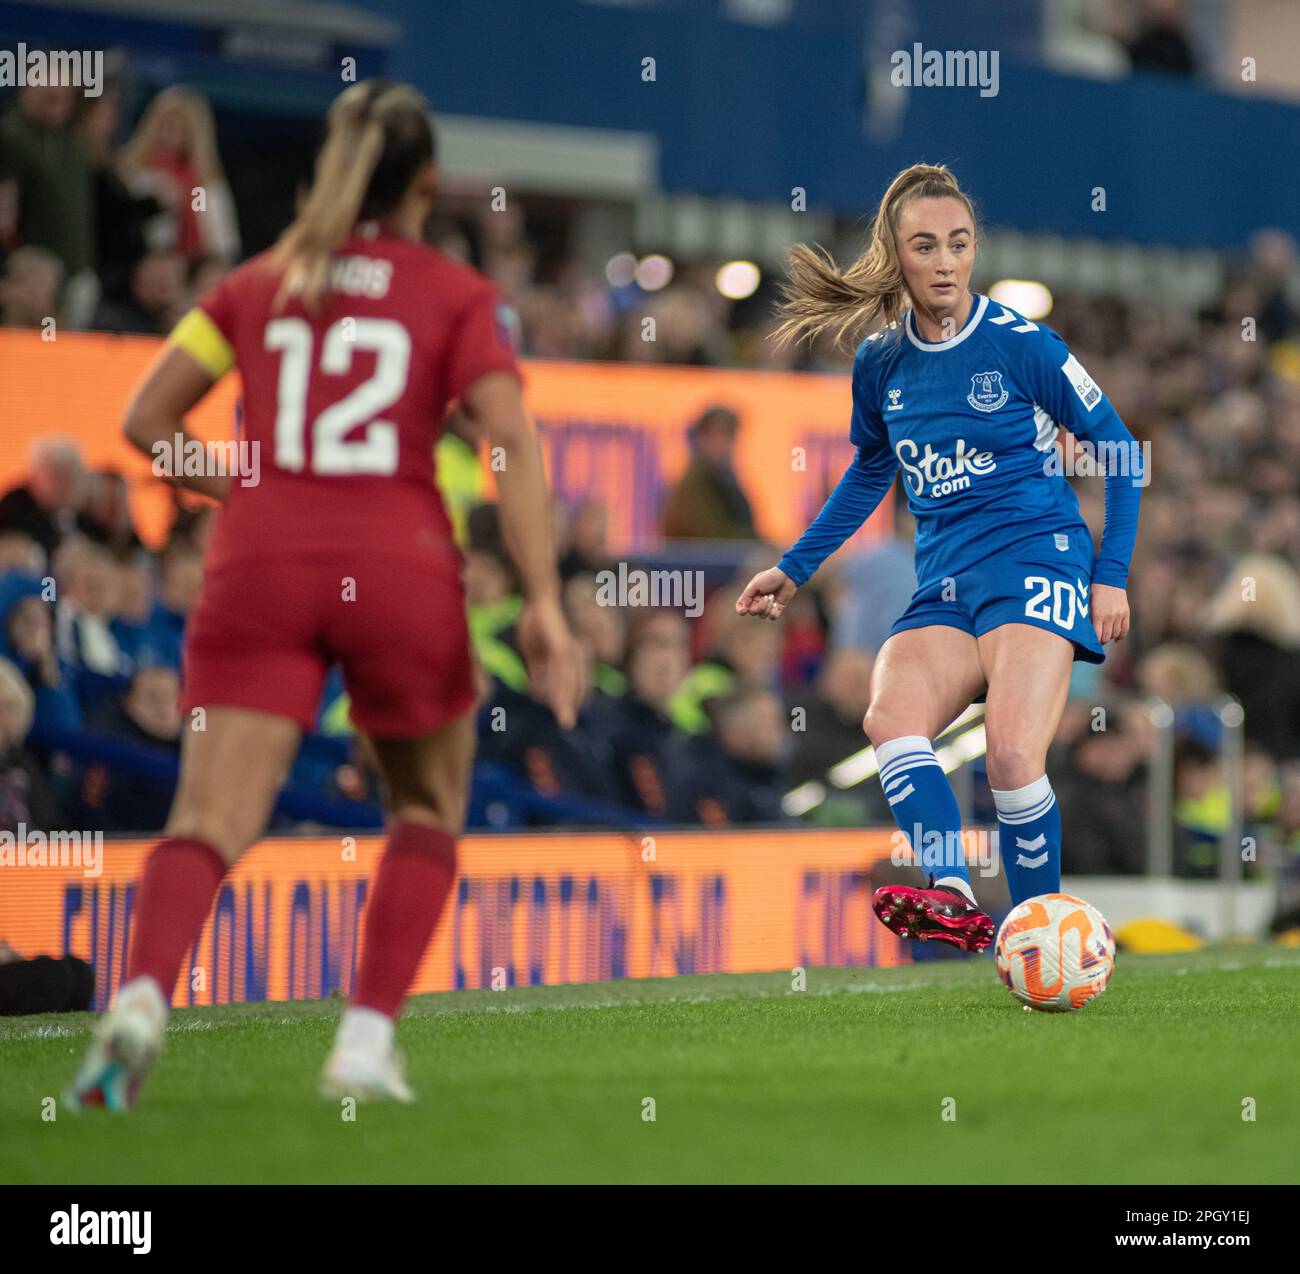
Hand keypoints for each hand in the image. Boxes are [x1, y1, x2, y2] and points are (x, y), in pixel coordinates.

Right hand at [517, 596, 584, 728]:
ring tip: (563, 718)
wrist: (538, 601)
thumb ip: (538, 672)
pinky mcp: (562, 646)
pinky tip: (552, 697)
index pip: (572, 685)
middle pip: (573, 686)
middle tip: (566, 725)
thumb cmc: (536, 625)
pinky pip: (561, 670)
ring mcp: (569, 651)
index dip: (568, 701)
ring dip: (565, 701)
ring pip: (568, 681)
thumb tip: (537, 693)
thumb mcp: (534, 654)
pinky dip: (557, 684)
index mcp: (569, 659)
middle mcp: (573, 656)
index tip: (564, 717)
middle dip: (569, 706)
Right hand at [735, 566, 797, 620]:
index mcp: (750, 594)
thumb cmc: (770, 578)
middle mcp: (757, 601)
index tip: (745, 610)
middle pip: (753, 612)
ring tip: (773, 596)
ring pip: (762, 615)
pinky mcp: (777, 608)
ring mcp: (767, 605)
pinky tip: (777, 604)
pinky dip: (774, 612)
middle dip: (760, 606)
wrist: (787, 576)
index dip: (741, 610)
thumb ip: (747, 596)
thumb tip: (745, 607)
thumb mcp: (755, 584)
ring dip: (768, 606)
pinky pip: (772, 617)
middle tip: (767, 595)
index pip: (740, 605)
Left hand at [1091, 583, 1129, 643]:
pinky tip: (1117, 638)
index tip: (1091, 643)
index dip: (1094, 641)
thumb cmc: (1094, 590)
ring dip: (1110, 637)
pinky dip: (1121, 635)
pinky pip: (1125, 629)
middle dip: (1101, 641)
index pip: (1097, 635)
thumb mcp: (1088, 604)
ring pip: (1116, 634)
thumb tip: (1088, 630)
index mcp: (1098, 615)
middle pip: (1107, 637)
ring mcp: (1119, 615)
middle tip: (1098, 641)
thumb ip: (1089, 617)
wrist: (1109, 578)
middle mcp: (1110, 617)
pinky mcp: (1126, 613)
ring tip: (1106, 637)